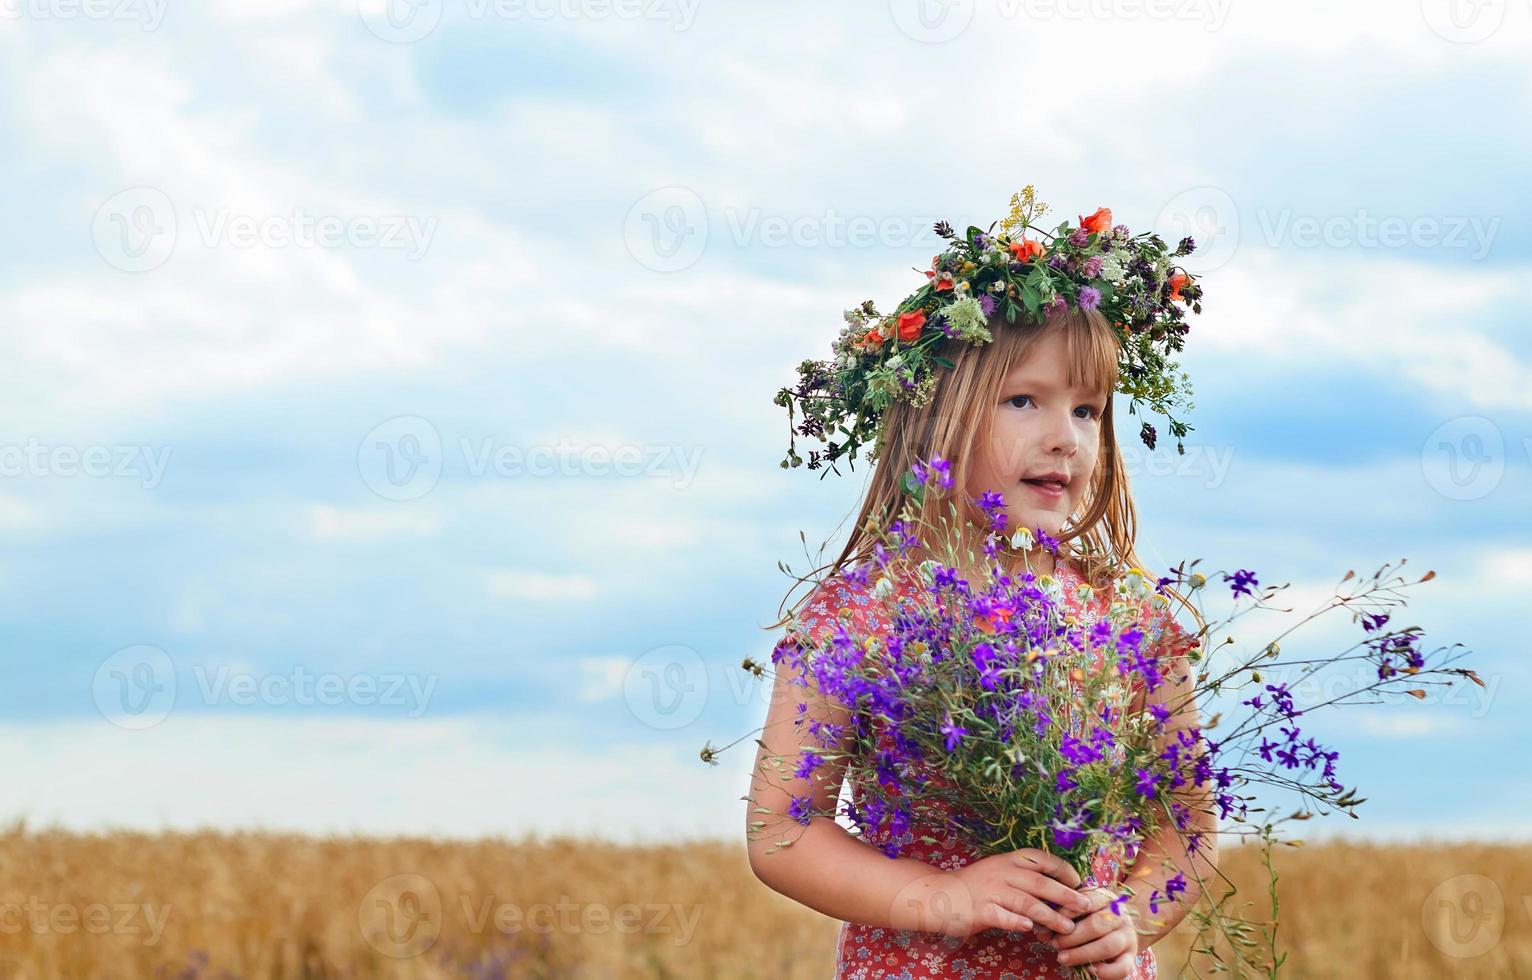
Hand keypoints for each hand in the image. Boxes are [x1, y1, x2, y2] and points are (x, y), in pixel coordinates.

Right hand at [923, 849, 1093, 940]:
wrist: (939, 894)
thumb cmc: (976, 885)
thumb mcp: (1000, 871)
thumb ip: (1024, 877)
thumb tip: (1059, 888)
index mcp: (1008, 860)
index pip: (1041, 859)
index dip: (1062, 869)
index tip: (1078, 881)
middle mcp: (1001, 872)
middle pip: (1039, 883)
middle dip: (1065, 895)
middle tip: (1084, 905)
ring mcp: (990, 891)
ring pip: (1026, 902)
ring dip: (1050, 916)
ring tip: (1067, 927)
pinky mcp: (980, 911)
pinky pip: (1003, 916)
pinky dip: (1017, 922)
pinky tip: (1029, 928)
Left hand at [1048, 887, 1138, 978]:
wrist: (1121, 927)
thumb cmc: (1092, 915)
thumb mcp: (1081, 908)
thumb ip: (1063, 915)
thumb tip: (1041, 929)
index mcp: (1106, 898)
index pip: (1087, 901)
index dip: (1066, 912)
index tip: (1049, 922)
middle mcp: (1120, 916)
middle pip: (1097, 925)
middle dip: (1072, 937)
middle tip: (1054, 944)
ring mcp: (1127, 937)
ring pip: (1108, 946)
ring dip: (1082, 953)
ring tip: (1062, 958)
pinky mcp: (1131, 957)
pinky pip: (1122, 968)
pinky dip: (1106, 972)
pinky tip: (1090, 970)